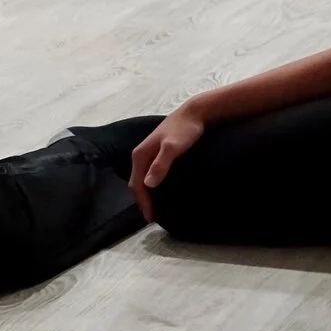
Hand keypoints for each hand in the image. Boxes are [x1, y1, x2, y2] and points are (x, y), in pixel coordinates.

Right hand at [128, 105, 205, 219]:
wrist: (194, 113)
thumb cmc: (184, 130)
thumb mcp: (172, 148)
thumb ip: (160, 165)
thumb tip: (148, 185)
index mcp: (140, 155)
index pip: (136, 184)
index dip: (143, 202)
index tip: (151, 217)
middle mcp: (140, 155)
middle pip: (136, 182)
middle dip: (142, 200)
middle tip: (151, 216)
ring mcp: (148, 153)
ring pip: (142, 178)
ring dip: (145, 194)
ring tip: (154, 207)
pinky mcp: (157, 152)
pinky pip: (149, 173)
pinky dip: (151, 185)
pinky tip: (160, 189)